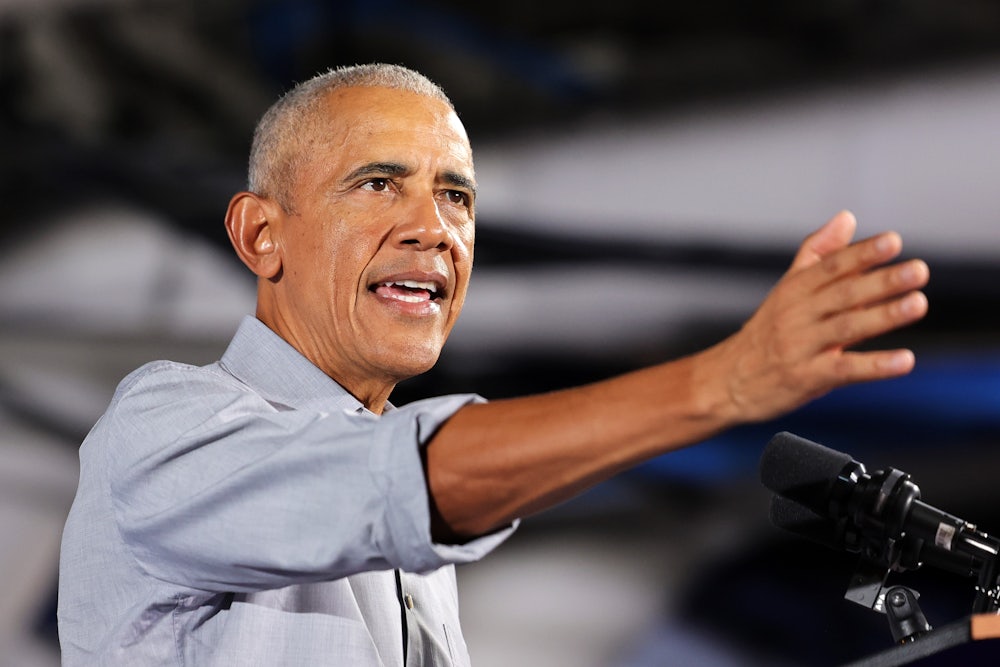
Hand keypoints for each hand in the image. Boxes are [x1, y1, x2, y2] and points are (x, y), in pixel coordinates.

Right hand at [712, 210, 928, 422]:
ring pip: (845, 328)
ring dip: (883, 316)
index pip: (831, 267)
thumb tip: (847, 217)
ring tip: (917, 304)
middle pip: (842, 294)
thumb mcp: (787, 289)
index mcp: (794, 290)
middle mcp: (796, 315)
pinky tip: (904, 360)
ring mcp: (801, 347)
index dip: (861, 254)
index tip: (893, 242)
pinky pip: (844, 370)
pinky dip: (875, 366)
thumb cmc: (766, 334)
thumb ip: (819, 254)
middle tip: (918, 270)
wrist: (727, 380)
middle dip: (881, 282)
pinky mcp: (806, 378)